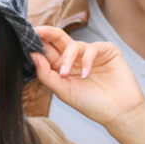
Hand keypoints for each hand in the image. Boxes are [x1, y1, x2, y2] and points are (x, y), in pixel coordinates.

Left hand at [31, 25, 144, 143]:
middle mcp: (75, 57)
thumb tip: (33, 55)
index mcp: (62, 66)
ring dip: (67, 58)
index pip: (48, 50)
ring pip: (73, 45)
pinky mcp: (107, 51)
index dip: (38, 43)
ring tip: (65, 74)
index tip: (26, 37)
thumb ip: (47, 74)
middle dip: (48, 34)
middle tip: (38, 31)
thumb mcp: (63, 91)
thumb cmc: (90, 103)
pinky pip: (92, 47)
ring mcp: (91, 53)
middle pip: (59, 39)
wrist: (118, 111)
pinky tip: (86, 74)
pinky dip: (87, 60)